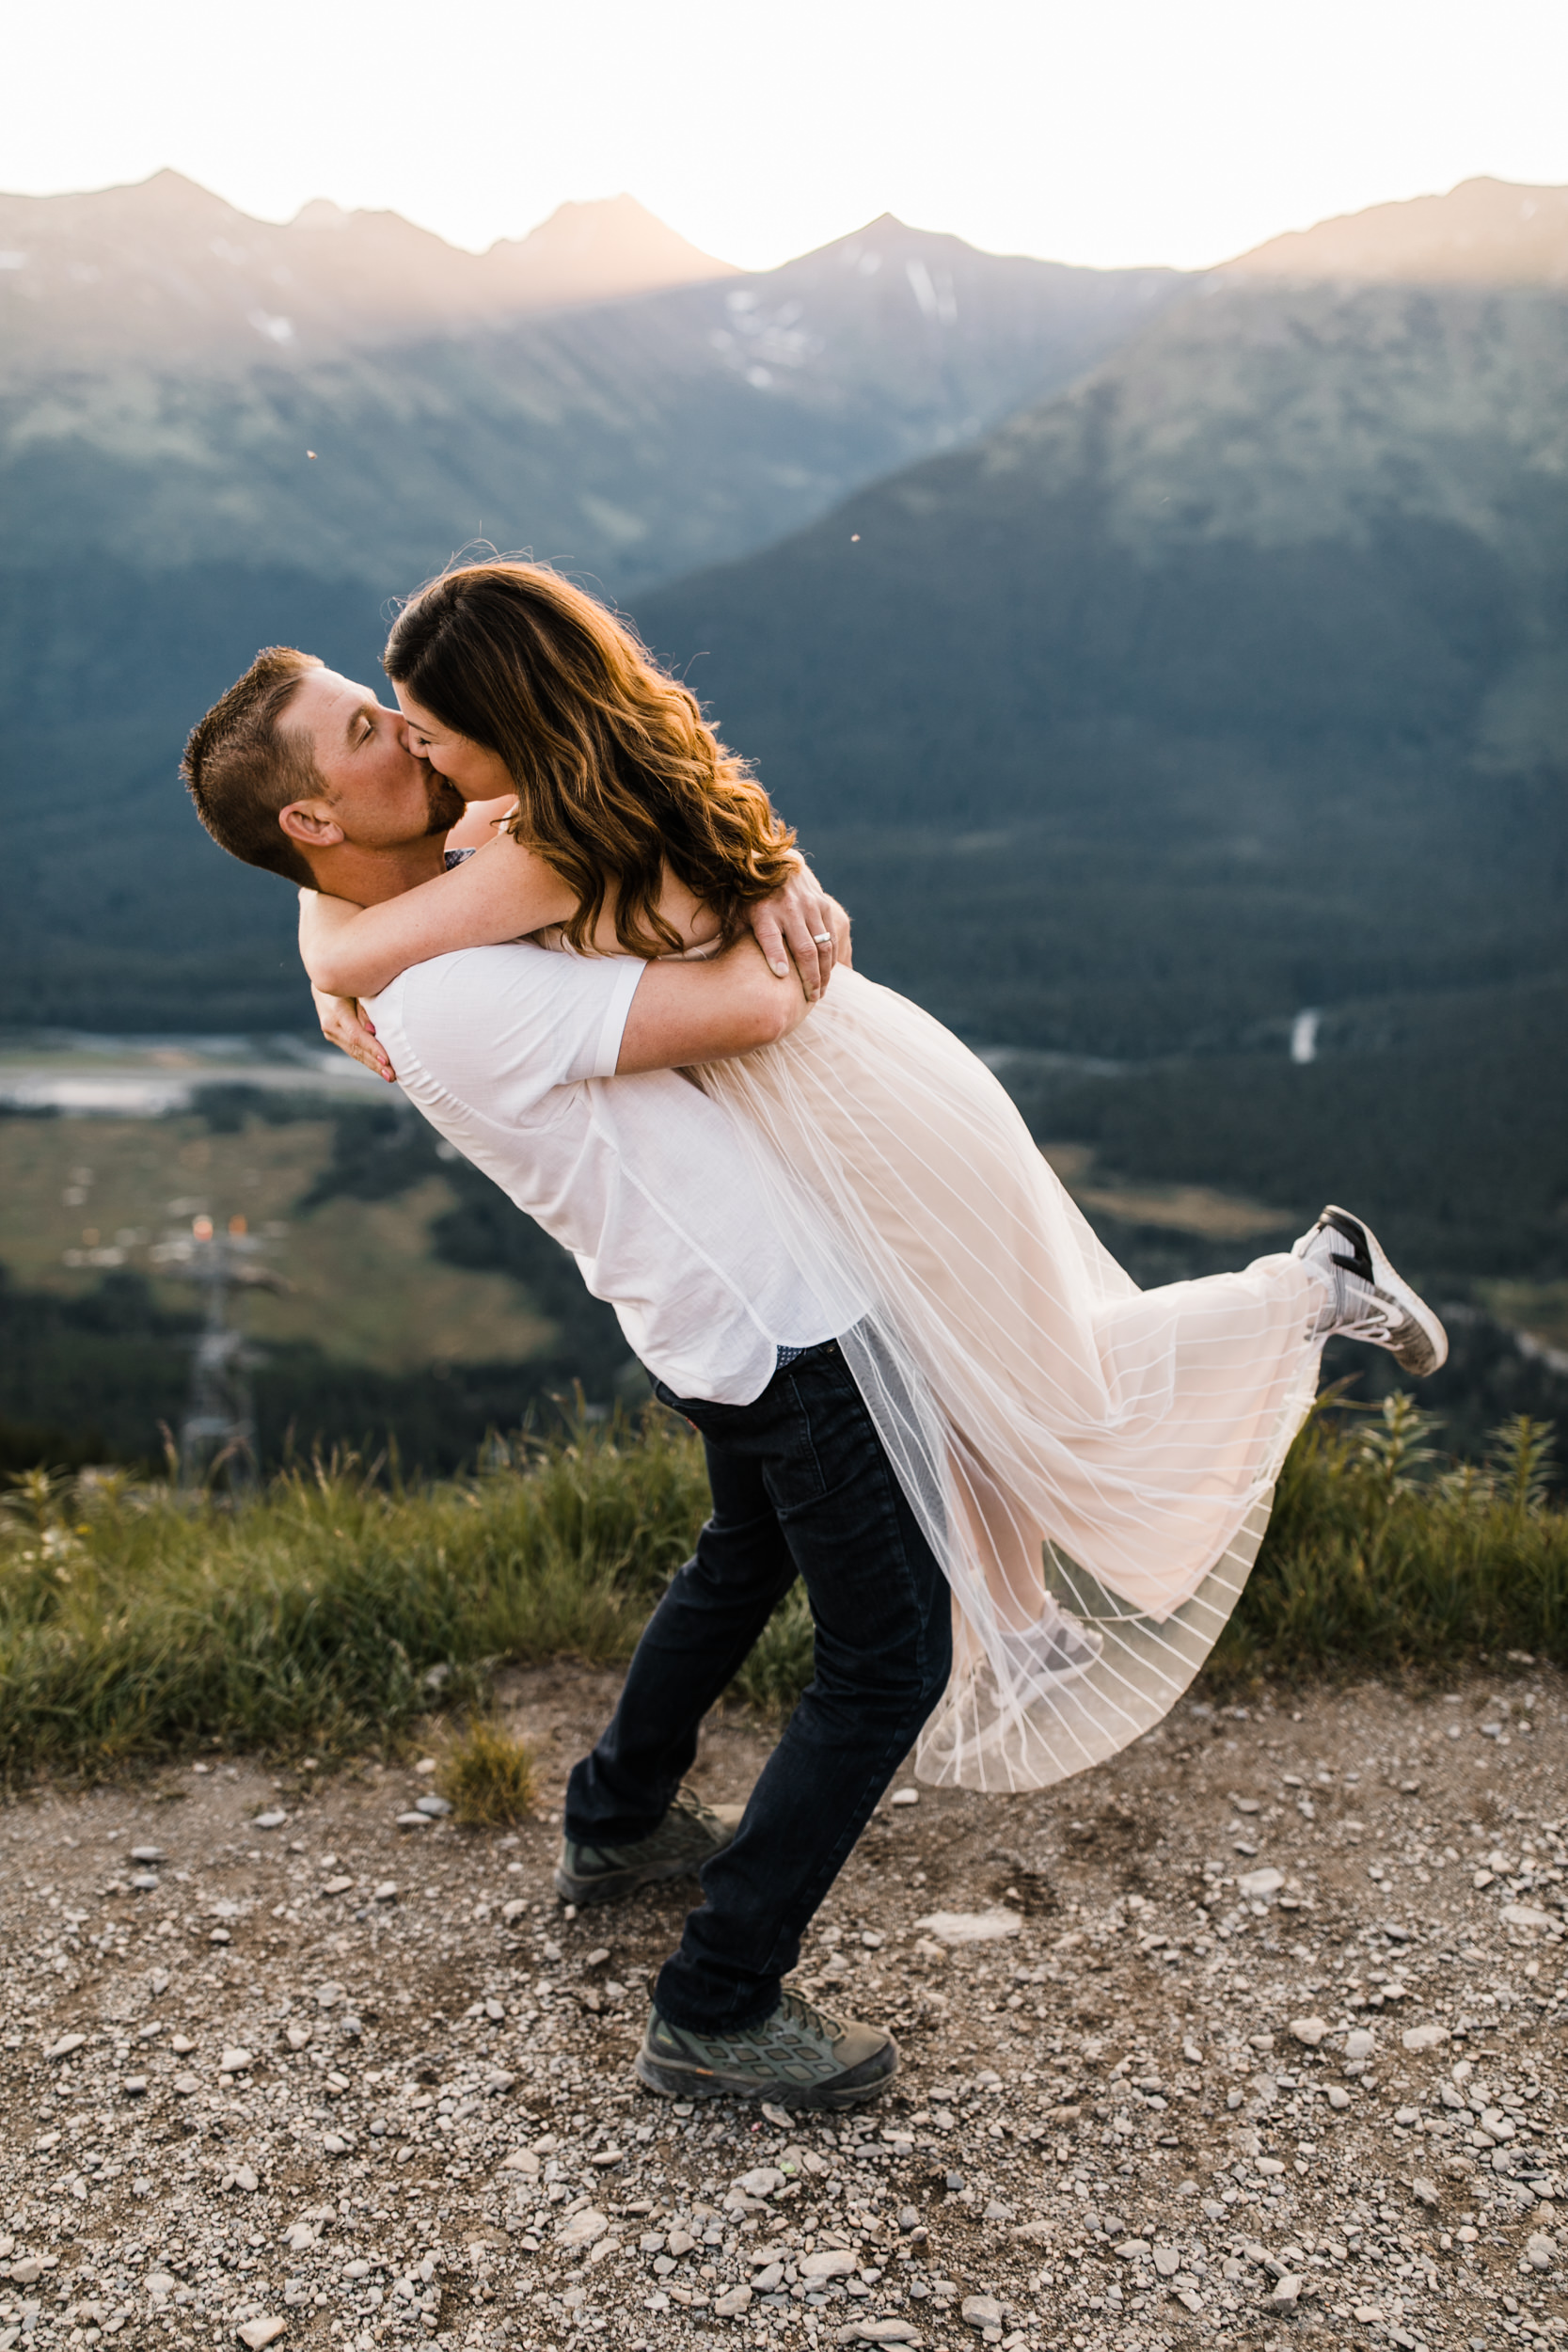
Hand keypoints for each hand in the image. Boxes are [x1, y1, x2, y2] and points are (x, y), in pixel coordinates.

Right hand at [312, 985, 396, 1081]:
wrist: (325, 973)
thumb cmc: (349, 976)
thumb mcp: (359, 987)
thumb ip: (365, 1007)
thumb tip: (373, 1031)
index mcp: (336, 1010)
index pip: (356, 1035)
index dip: (372, 1048)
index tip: (387, 1060)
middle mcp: (330, 1023)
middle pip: (355, 1048)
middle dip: (375, 1063)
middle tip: (393, 1076)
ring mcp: (329, 1030)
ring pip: (353, 1051)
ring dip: (372, 1064)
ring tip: (390, 1075)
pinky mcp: (333, 1034)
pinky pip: (352, 1048)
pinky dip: (366, 1057)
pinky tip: (380, 1066)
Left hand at [747, 861, 845, 998]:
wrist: (772, 861)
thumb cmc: (749, 897)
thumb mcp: (737, 914)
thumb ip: (737, 939)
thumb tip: (729, 970)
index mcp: (763, 912)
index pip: (770, 937)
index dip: (776, 956)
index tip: (781, 975)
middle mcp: (788, 908)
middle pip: (805, 949)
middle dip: (810, 978)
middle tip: (811, 1000)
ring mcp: (809, 905)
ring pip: (823, 946)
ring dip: (824, 973)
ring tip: (819, 992)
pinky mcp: (822, 904)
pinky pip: (831, 937)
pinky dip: (831, 958)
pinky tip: (826, 974)